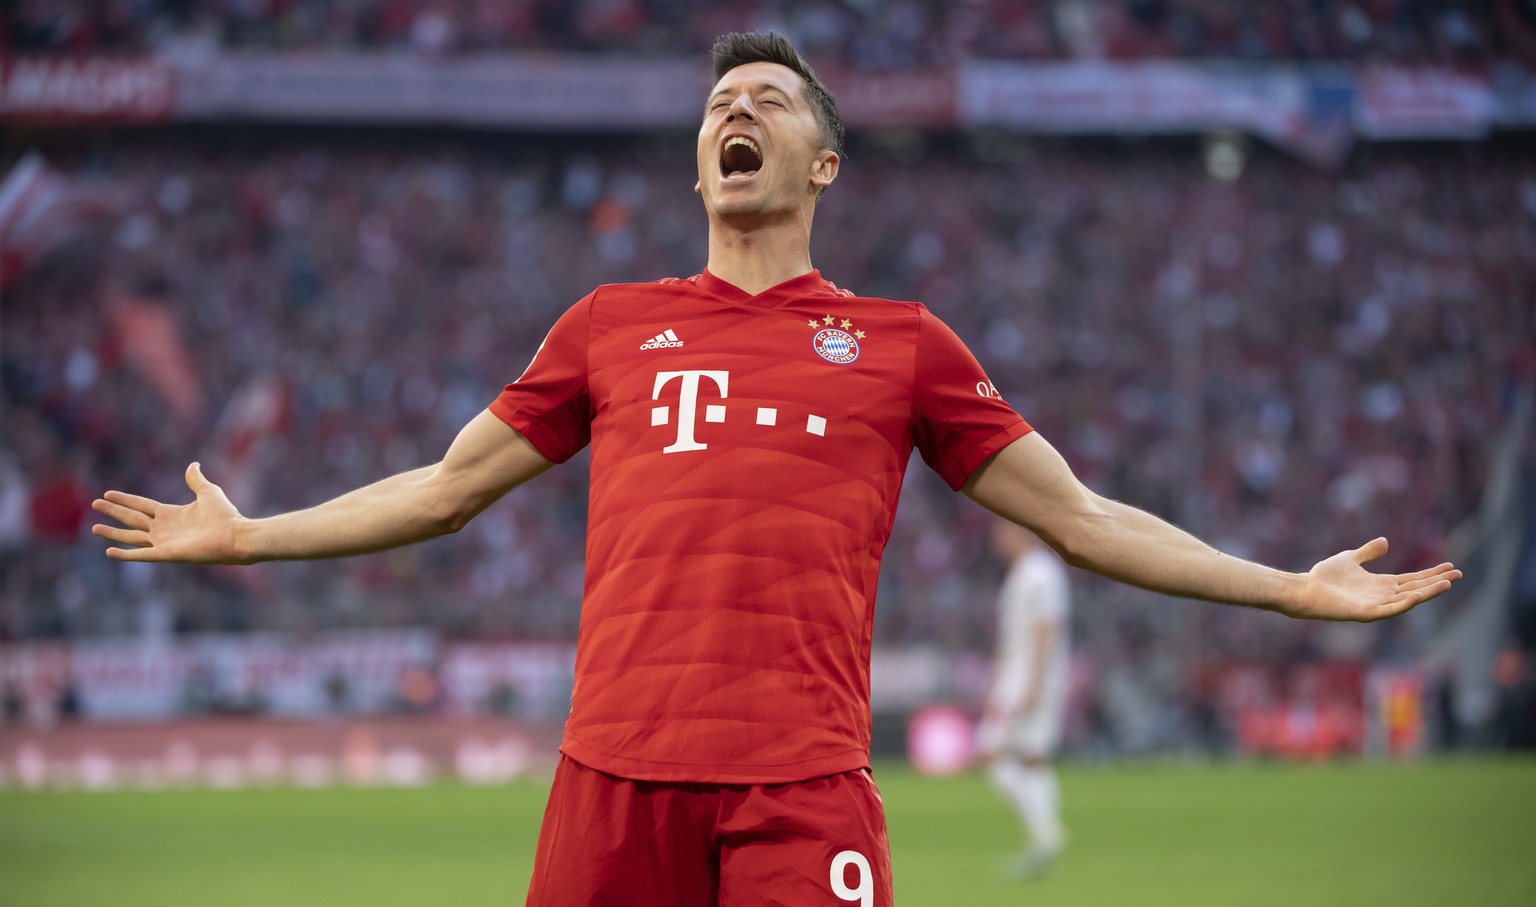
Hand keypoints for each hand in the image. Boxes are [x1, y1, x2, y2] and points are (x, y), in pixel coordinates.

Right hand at [91, 463, 248, 563]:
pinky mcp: (167, 554)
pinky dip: (125, 554)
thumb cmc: (226, 515)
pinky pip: (141, 554)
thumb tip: (193, 464)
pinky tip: (109, 552)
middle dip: (114, 512)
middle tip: (95, 504)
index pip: (141, 505)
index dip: (125, 500)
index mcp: (171, 514)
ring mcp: (164, 542)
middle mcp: (164, 528)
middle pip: (132, 518)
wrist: (236, 535)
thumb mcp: (208, 492)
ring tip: (94, 528)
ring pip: (132, 536)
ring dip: (113, 532)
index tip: (108, 493)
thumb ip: (196, 480)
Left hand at [1290, 538, 1460, 621]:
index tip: (1450, 566)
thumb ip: (1368, 552)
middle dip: (1437, 582)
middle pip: (1416, 588)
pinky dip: (1404, 604)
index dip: (1431, 574)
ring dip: (1427, 593)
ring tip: (1446, 584)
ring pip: (1408, 600)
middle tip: (1459, 574)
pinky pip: (1389, 610)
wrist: (1305, 589)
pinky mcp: (1365, 613)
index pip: (1413, 580)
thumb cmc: (1325, 576)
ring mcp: (1376, 606)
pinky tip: (1417, 596)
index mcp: (1381, 585)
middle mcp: (1383, 596)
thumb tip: (1386, 541)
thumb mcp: (1350, 558)